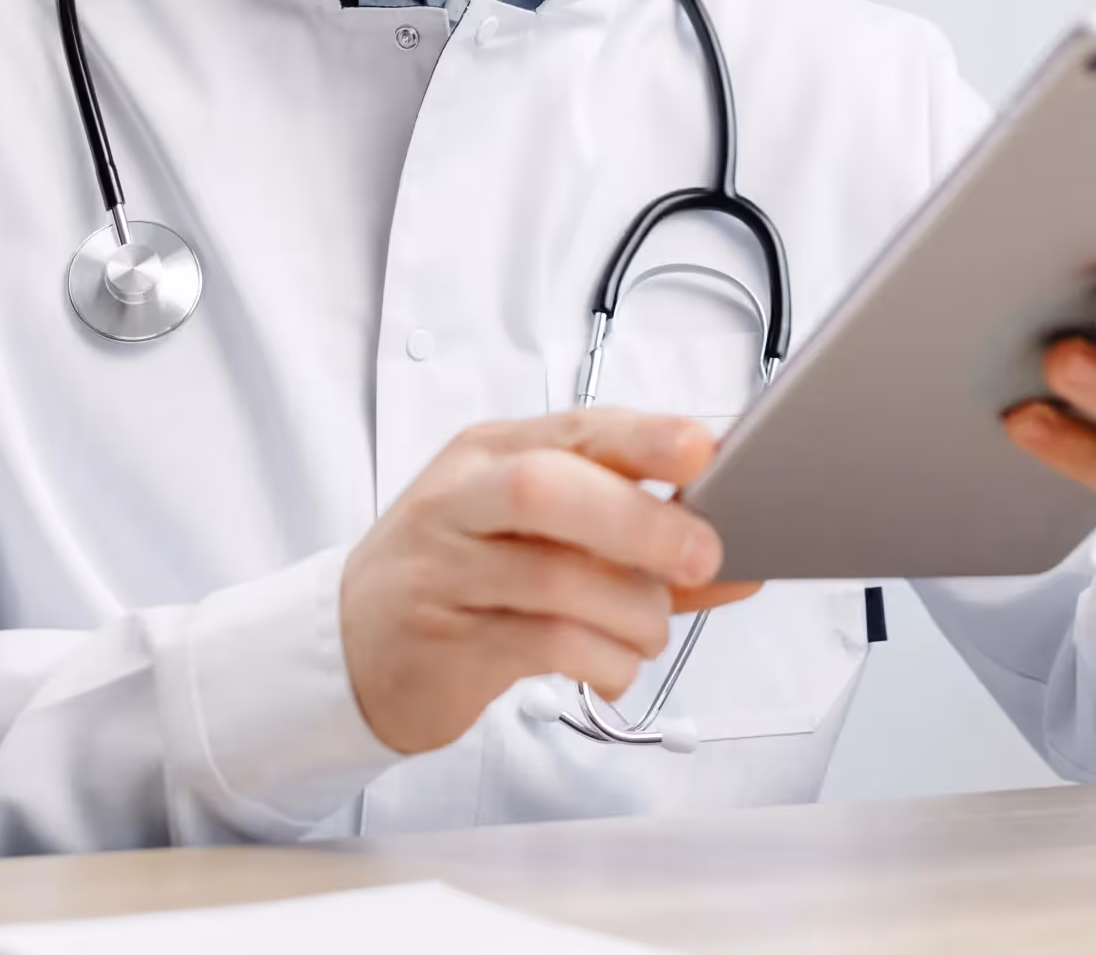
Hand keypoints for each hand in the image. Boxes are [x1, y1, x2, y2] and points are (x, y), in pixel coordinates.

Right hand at [340, 407, 763, 753]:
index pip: (575, 428)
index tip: (704, 449)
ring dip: (630, 611)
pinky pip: (542, 644)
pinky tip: (611, 667)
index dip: (644, 436)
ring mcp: (447, 570)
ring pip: (553, 578)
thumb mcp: (538, 535)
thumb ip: (638, 543)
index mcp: (491, 453)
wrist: (351, 646)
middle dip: (638, 520)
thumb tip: (743, 559)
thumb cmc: (463, 577)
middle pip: (547, 488)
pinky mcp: (447, 641)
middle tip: (700, 554)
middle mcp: (461, 500)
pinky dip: (601, 659)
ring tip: (647, 629)